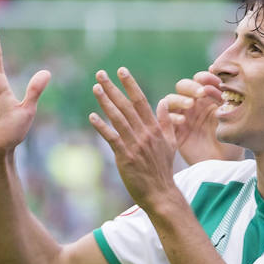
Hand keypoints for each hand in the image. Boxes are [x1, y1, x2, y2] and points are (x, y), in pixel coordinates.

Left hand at [89, 67, 183, 212]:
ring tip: (95, 88)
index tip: (121, 70)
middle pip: (127, 106)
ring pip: (119, 119)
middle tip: (100, 73)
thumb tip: (163, 101)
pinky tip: (92, 116)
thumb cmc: (163, 169)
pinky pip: (112, 138)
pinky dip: (102, 127)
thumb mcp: (171, 143)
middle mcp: (145, 134)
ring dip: (106, 102)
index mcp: (155, 129)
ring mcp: (136, 145)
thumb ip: (166, 122)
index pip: (141, 101)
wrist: (161, 193)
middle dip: (113, 88)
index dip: (131, 85)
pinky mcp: (126, 157)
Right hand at [162, 72, 243, 163]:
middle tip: (201, 93)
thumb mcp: (230, 117)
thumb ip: (223, 98)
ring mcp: (182, 116)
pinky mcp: (175, 131)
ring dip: (179, 99)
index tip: (212, 78)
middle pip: (183, 86)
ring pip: (171, 99)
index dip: (204, 77)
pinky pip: (165, 118)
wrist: (225, 164)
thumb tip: (214, 74)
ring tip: (190, 105)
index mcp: (207, 99)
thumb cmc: (231, 141)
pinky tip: (183, 121)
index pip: (201, 80)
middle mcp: (193, 105)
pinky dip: (171, 116)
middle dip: (191, 86)